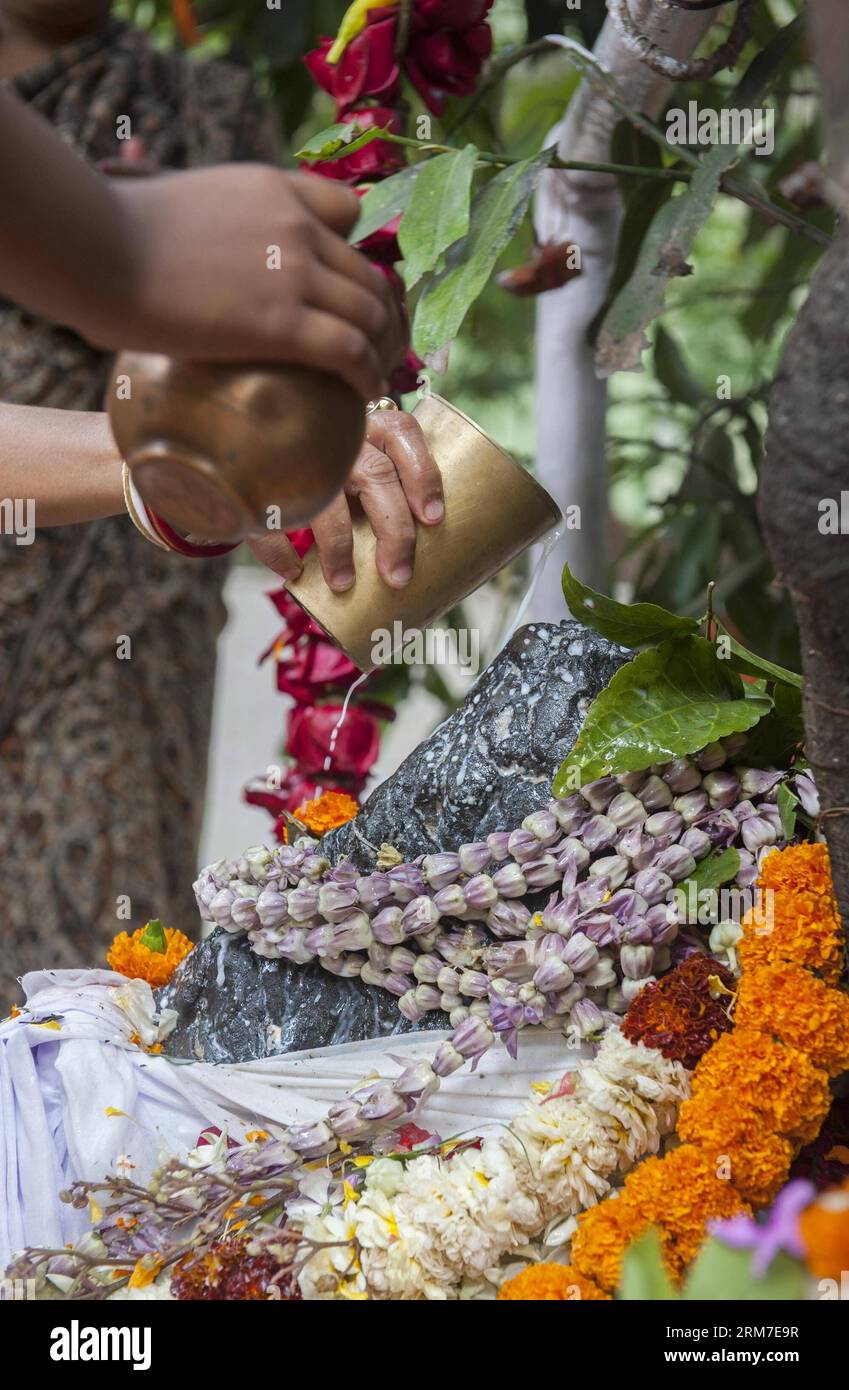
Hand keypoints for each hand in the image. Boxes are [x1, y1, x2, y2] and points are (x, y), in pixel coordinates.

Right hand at [94, 167, 406, 399]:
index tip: (348, 287)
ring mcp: (296, 273)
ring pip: (371, 314)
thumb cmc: (113, 235)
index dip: (355, 252)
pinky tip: (362, 394)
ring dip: (383, 351)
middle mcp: (297, 225)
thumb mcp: (183, 204)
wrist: (96, 249)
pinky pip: (350, 351)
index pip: (346, 211)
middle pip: (369, 274)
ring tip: (376, 378)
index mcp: (274, 189)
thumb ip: (215, 227)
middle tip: (378, 349)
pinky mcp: (284, 323)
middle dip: (382, 315)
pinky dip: (366, 375)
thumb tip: (197, 261)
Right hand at [248, 408, 442, 587]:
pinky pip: (271, 516)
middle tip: (398, 575)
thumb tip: (427, 549)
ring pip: (327, 500)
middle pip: (376, 475)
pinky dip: (280, 549)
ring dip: (338, 547)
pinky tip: (293, 571)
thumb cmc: (329, 470)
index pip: (403, 433)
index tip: (433, 518)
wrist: (254, 447)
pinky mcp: (258, 479)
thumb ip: (389, 488)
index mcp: (367, 427)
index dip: (423, 474)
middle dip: (393, 530)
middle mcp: (337, 437)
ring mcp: (299, 455)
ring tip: (343, 583)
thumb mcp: (360, 464)